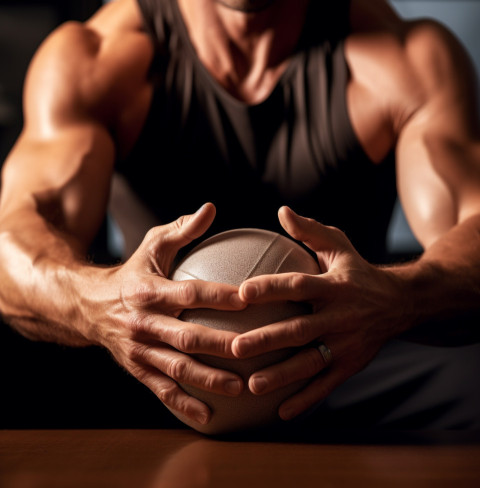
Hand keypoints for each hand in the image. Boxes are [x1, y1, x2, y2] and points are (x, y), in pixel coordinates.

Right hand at [86, 203, 244, 424]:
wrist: (87, 305)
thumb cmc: (131, 272)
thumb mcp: (151, 246)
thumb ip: (181, 229)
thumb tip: (211, 208)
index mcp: (148, 290)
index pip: (189, 293)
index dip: (218, 295)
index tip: (249, 297)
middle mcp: (143, 322)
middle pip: (186, 336)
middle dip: (220, 345)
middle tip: (253, 350)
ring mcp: (139, 349)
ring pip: (176, 367)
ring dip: (207, 379)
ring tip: (239, 387)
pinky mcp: (136, 368)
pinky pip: (161, 388)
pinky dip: (183, 403)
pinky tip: (208, 415)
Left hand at [232, 206, 408, 420]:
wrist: (401, 303)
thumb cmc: (358, 271)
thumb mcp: (339, 246)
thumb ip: (310, 231)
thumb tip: (280, 211)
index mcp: (333, 286)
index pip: (298, 286)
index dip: (271, 288)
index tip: (242, 292)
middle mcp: (340, 317)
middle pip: (300, 330)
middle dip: (268, 340)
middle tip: (235, 348)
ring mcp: (346, 345)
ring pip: (311, 363)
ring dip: (282, 376)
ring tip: (253, 385)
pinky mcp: (351, 365)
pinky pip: (326, 385)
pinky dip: (306, 400)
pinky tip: (281, 412)